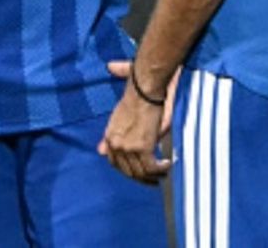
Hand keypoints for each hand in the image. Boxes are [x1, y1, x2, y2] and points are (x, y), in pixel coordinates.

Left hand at [97, 61, 174, 183]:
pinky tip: (169, 165)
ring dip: (153, 176)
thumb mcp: (119, 114)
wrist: (145, 87)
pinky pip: (152, 167)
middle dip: (141, 178)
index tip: (137, 172)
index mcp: (109, 135)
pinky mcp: (142, 148)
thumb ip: (111, 131)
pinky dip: (162, 170)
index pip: (113, 161)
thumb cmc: (137, 94)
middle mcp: (115, 144)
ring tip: (164, 174)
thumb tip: (98, 149)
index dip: (127, 169)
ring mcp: (127, 147)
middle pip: (127, 171)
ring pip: (140, 172)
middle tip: (154, 179)